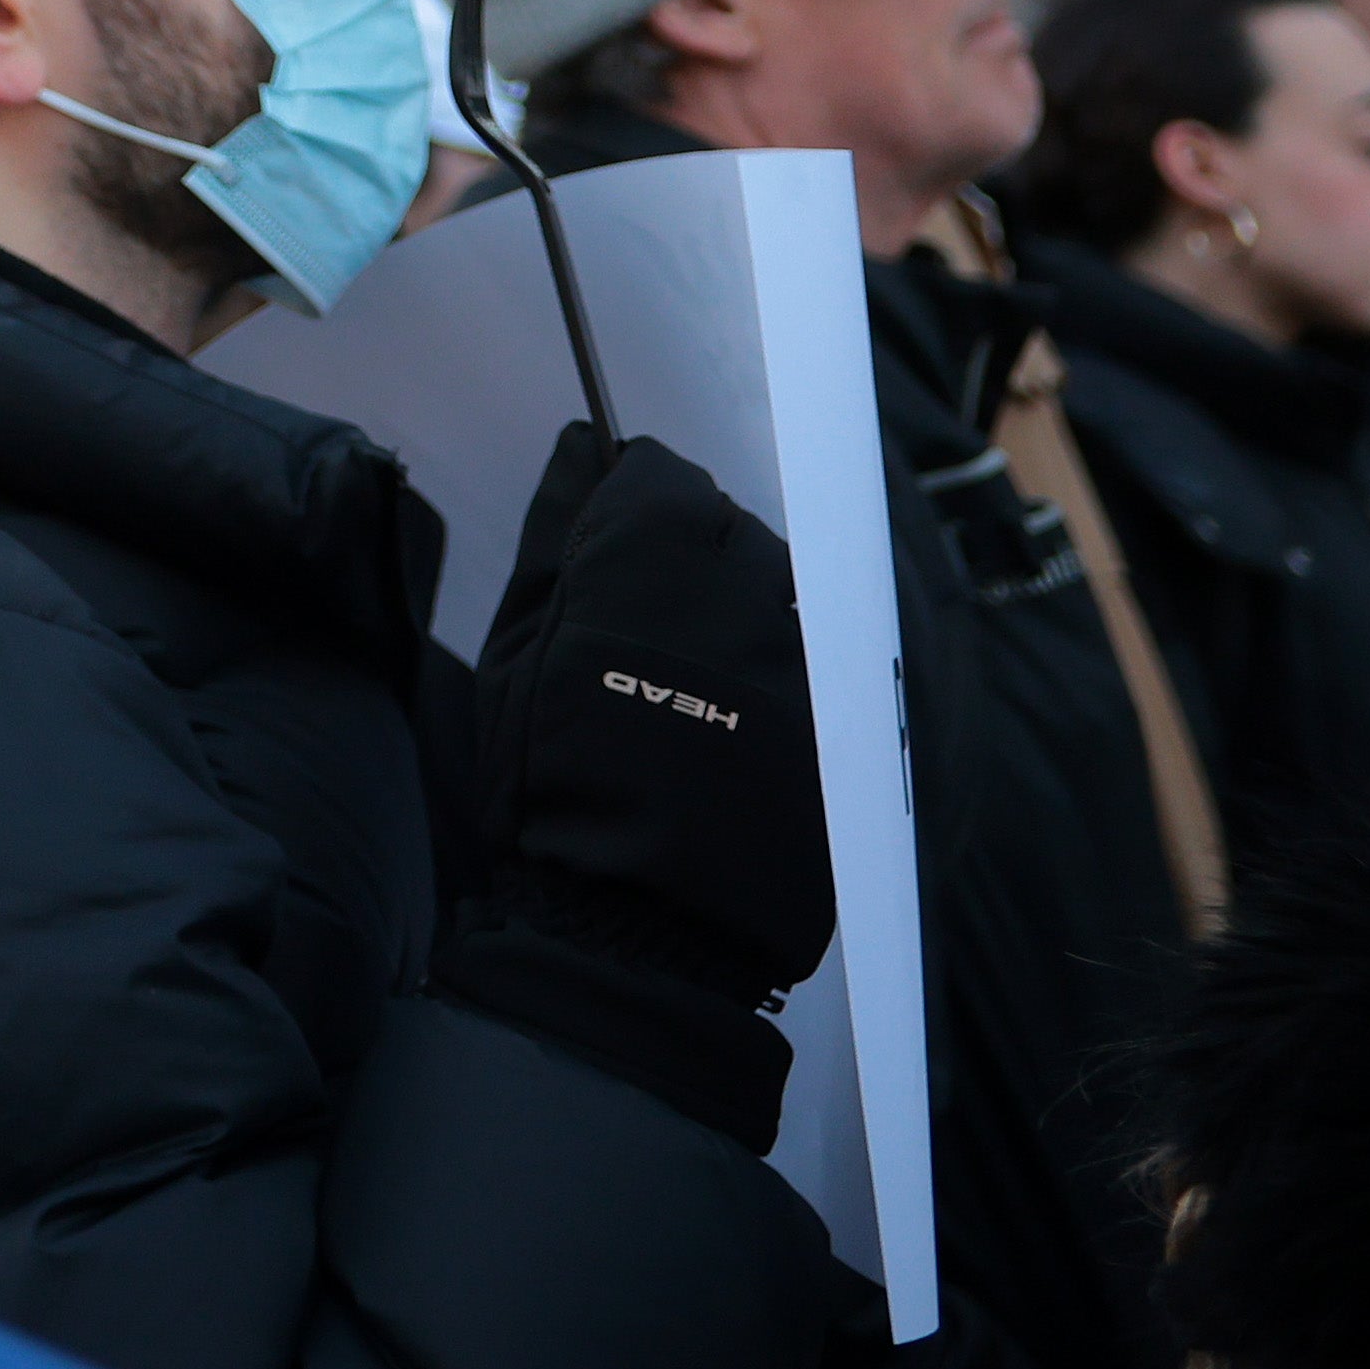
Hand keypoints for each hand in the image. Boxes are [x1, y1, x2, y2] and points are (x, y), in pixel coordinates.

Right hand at [459, 423, 832, 1009]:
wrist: (647, 921)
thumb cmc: (553, 781)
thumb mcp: (518, 649)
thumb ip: (557, 534)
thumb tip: (584, 447)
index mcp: (654, 556)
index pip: (661, 476)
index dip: (626, 512)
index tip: (604, 560)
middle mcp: (751, 586)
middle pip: (729, 527)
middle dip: (686, 561)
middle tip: (640, 636)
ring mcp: (812, 652)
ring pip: (781, 592)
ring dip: (741, 616)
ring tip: (695, 690)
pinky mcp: (851, 714)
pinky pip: (818, 660)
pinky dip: (780, 678)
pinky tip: (737, 732)